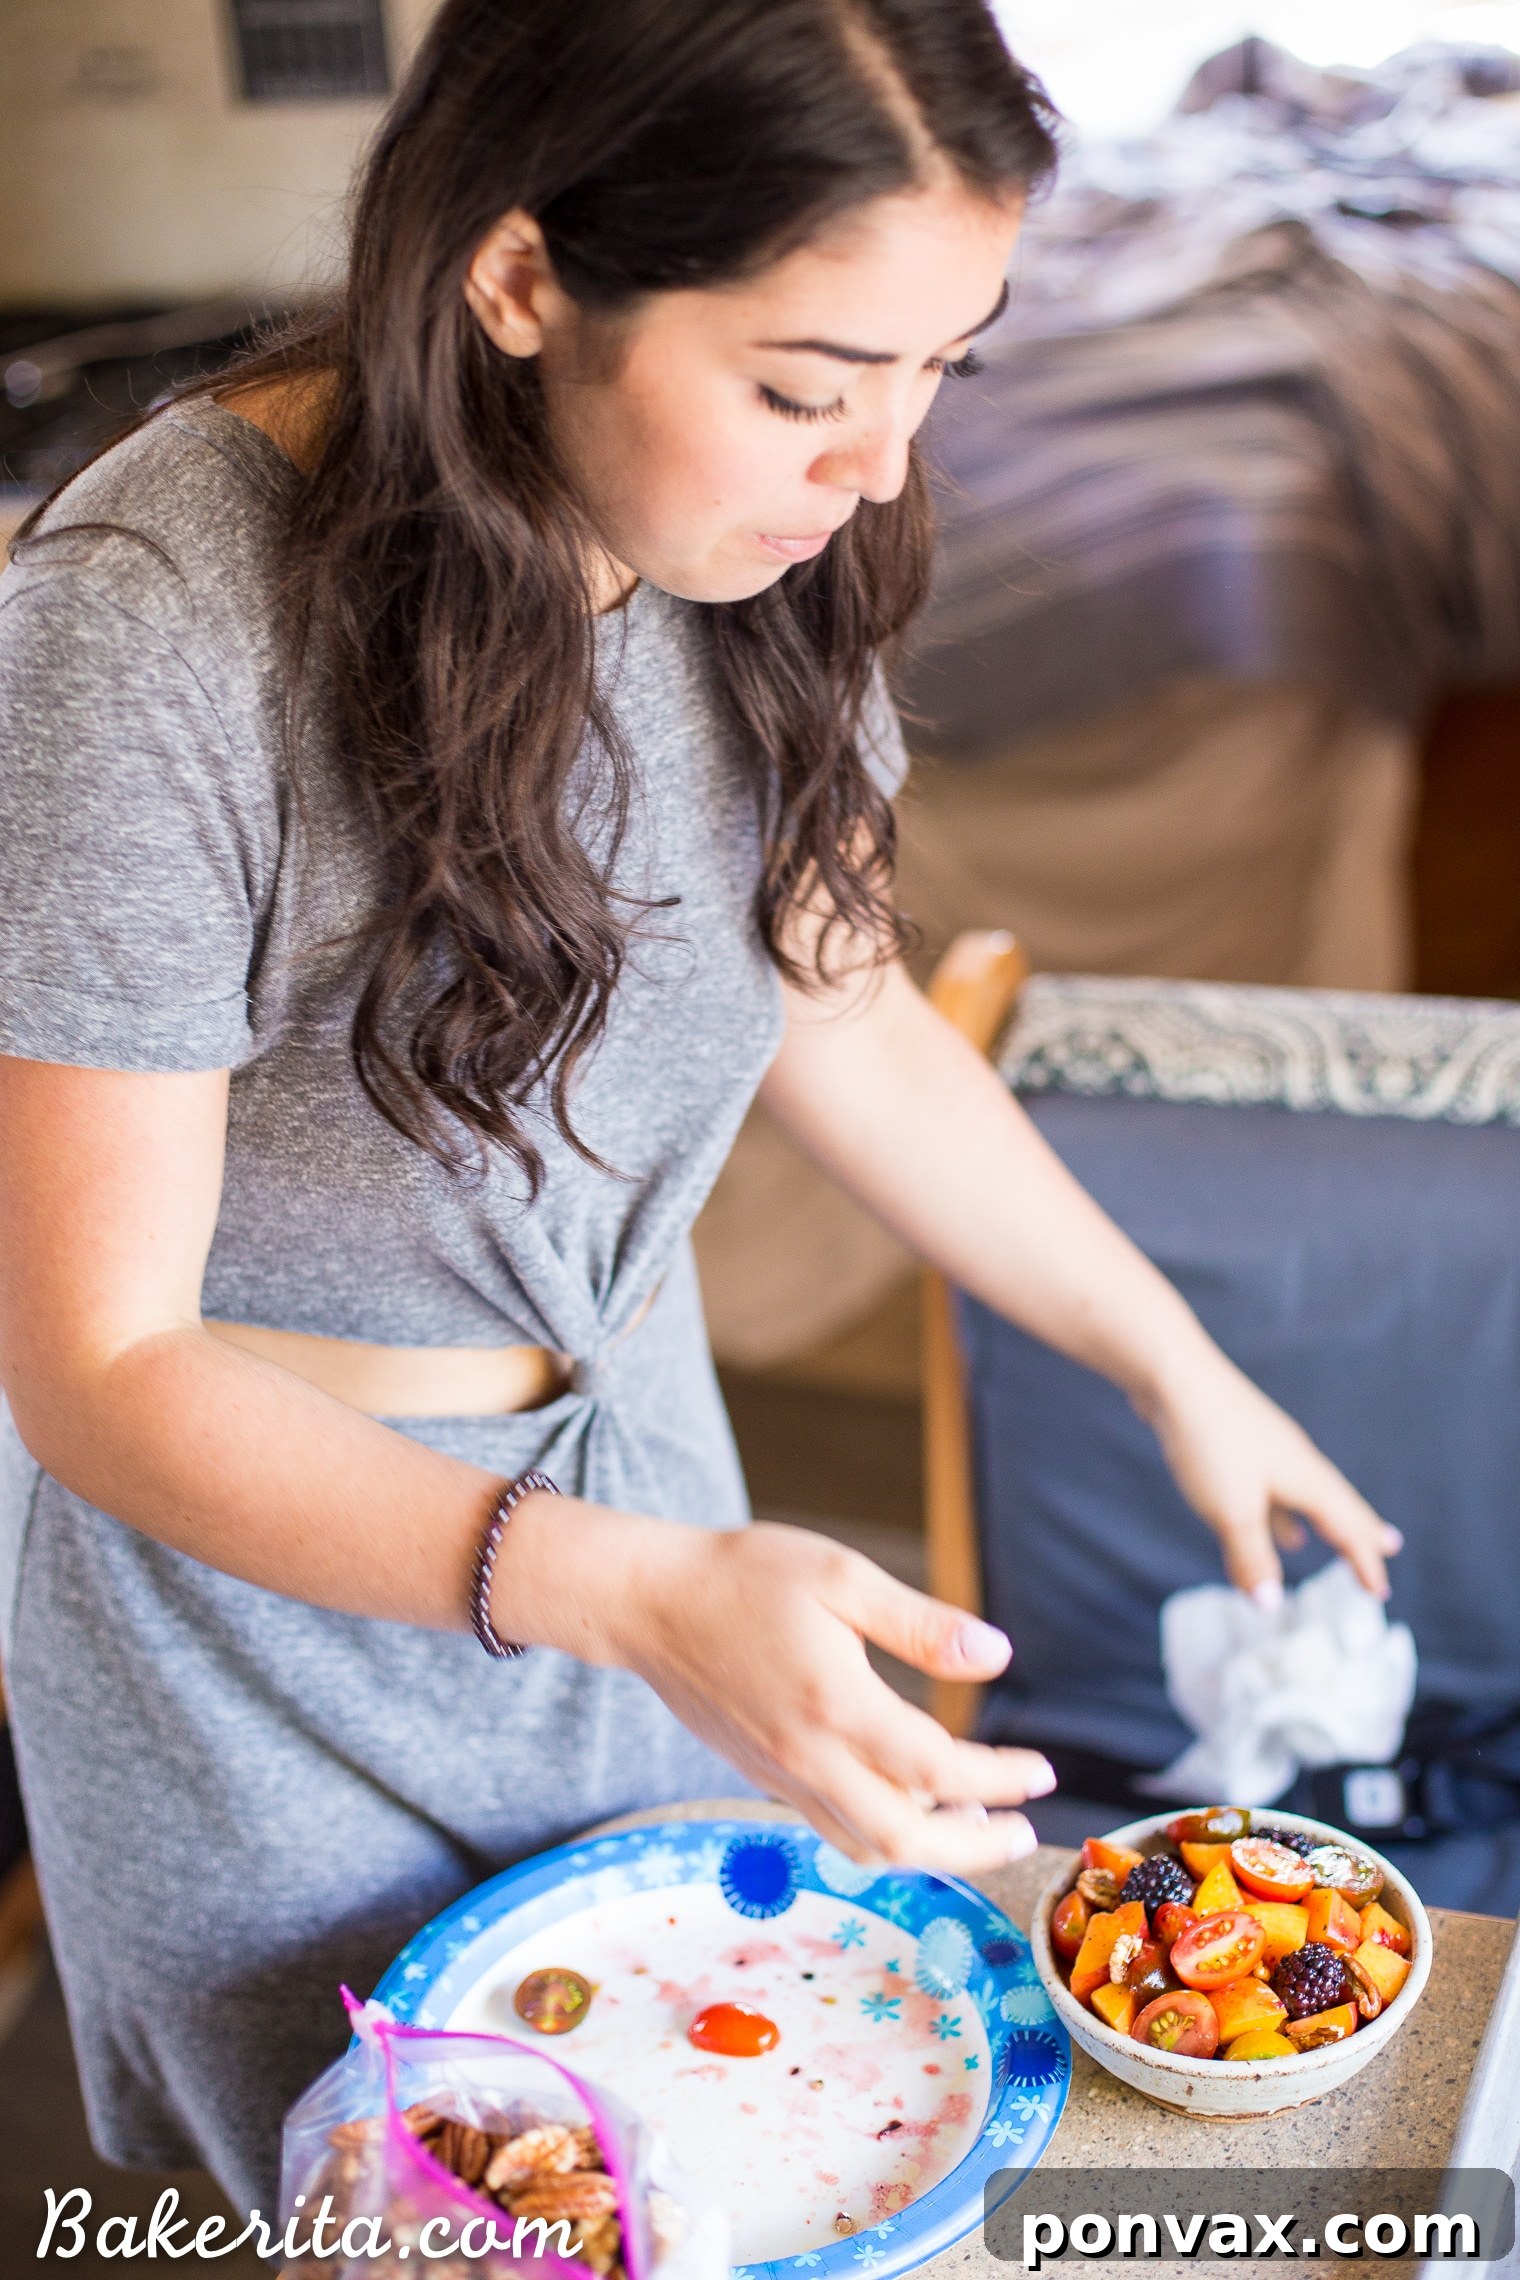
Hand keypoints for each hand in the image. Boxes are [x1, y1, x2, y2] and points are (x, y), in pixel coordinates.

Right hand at [522, 1507, 1056, 1872]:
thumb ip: (921, 1624)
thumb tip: (997, 1657)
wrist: (650, 1604)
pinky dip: (882, 1836)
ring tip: (977, 1830)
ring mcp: (782, 1775)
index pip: (938, 1768)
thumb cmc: (744, 1577)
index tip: (1040, 1772)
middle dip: (976, 1846)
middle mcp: (809, 1756)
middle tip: (1023, 1832)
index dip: (998, 1780)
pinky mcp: (762, 1777)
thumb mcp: (841, 1578)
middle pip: (906, 1838)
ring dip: (930, 1853)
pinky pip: (833, 1827)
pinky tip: (908, 1808)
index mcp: (836, 1703)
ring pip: (866, 1846)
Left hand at [1145, 1349, 1401, 1603]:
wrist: (1173, 1375)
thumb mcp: (1231, 1511)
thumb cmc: (1210, 1443)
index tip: (1379, 1592)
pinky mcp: (1240, 1443)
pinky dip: (1281, 1509)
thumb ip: (1252, 1557)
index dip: (1363, 1561)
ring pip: (1305, 1493)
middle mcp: (1296, 1461)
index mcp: (1306, 1478)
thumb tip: (1270, 1604)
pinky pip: (1274, 1485)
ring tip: (1329, 1540)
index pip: (1347, 1526)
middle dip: (1360, 1530)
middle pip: (1338, 1503)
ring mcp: (1268, 1448)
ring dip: (1321, 1518)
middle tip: (1389, 1547)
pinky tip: (1270, 1517)